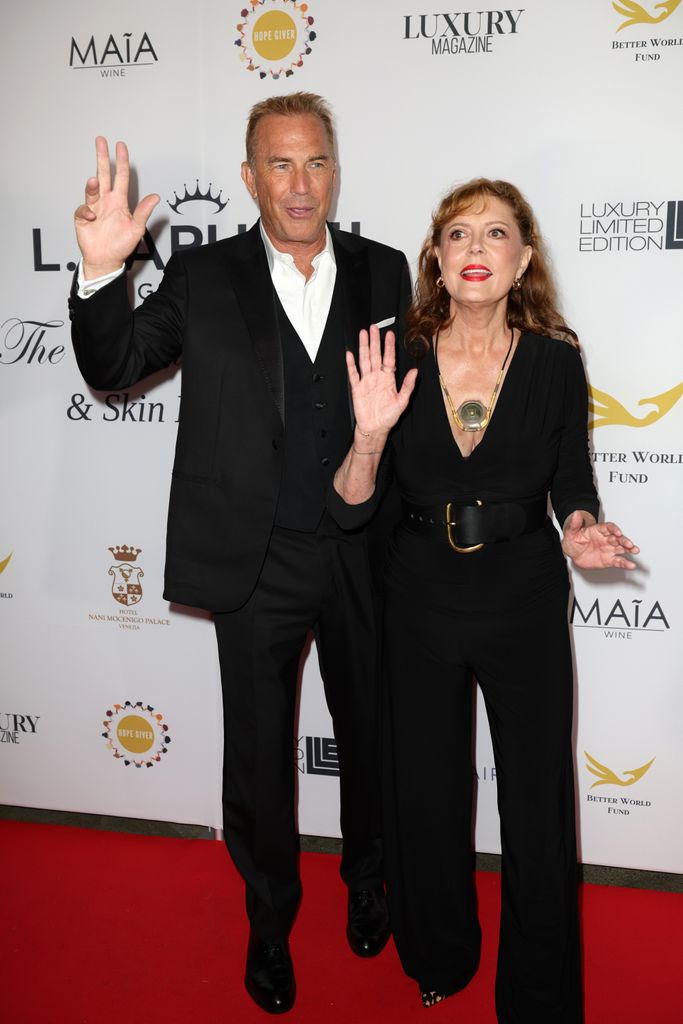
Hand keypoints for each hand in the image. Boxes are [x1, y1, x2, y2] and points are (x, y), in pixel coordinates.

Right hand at [74, 137, 159, 278]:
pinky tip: (92, 218)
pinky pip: (83, 209)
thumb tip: (156, 197)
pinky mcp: (83, 217)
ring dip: (92, 184)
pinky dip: (87, 212)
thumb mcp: (136, 228)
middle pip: (103, 174)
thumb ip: (144, 212)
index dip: (121, 161)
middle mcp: (106, 201)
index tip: (120, 146)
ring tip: (94, 181)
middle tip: (101, 141)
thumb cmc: (121, 245)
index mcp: (119, 201)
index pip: (121, 176)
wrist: (106, 260)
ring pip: (91, 188)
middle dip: (102, 157)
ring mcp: (94, 207)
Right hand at [346, 325, 416, 438]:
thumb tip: (415, 372)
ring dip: (363, 347)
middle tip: (373, 327)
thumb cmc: (388, 417)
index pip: (389, 359)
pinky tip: (350, 354)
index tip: (390, 334)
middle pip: (375, 355)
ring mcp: (366, 381)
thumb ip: (407, 386)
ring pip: (364, 360)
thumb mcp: (402, 402)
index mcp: (389, 378)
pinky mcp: (357, 388)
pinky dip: (351, 364)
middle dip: (374, 341)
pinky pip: (353, 374)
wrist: (375, 429)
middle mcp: (377, 377)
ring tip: (362, 334)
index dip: (389, 347)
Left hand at [561, 511, 638, 569]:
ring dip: (629, 549)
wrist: (573, 554)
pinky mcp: (609, 560)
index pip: (608, 528)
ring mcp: (608, 549)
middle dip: (624, 540)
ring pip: (621, 548)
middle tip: (629, 544)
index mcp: (598, 530)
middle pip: (618, 538)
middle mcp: (606, 539)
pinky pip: (618, 561)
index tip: (618, 532)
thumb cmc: (573, 541)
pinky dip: (625, 563)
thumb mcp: (571, 532)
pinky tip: (631, 565)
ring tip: (635, 550)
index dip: (614, 529)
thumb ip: (574, 524)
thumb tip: (576, 513)